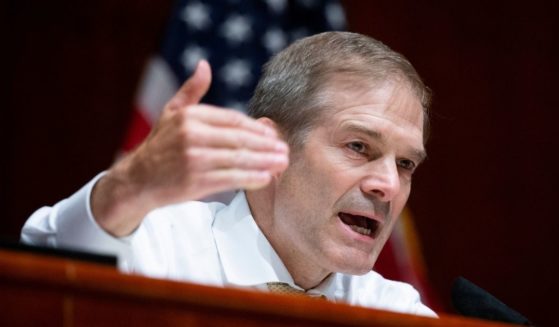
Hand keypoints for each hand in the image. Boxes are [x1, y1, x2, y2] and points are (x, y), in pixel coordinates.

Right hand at [92, 60, 288, 235]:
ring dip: (264, 162)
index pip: (233, 119)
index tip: (272, 134)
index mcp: (190, 116)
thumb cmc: (159, 145)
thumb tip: (204, 65)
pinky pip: (230, 179)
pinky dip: (250, 178)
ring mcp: (194, 159)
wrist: (137, 179)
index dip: (255, 128)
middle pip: (240, 139)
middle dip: (266, 146)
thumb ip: (191, 91)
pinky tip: (265, 178)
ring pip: (238, 159)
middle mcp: (192, 135)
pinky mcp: (195, 181)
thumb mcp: (171, 113)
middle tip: (285, 150)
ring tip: (282, 164)